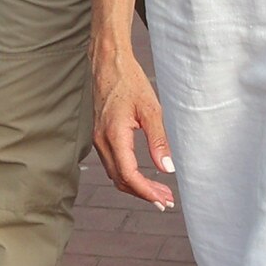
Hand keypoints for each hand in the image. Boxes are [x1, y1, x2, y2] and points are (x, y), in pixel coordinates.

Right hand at [92, 40, 174, 207]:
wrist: (108, 64)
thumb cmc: (130, 82)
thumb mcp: (151, 110)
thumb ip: (159, 140)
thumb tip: (167, 169)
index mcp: (113, 136)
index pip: (128, 175)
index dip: (146, 191)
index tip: (163, 200)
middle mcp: (102, 141)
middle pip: (120, 180)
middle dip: (143, 193)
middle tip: (166, 201)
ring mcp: (98, 140)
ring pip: (115, 174)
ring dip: (136, 186)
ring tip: (159, 192)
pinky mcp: (100, 136)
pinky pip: (112, 163)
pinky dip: (127, 175)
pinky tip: (142, 176)